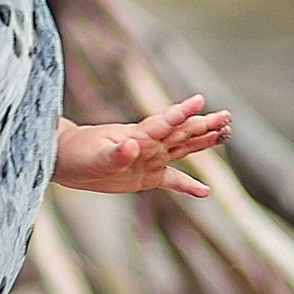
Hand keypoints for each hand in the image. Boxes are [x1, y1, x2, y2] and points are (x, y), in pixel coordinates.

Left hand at [55, 96, 230, 197]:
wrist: (65, 159)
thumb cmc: (78, 153)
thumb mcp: (95, 157)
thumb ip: (116, 153)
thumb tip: (134, 146)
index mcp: (138, 134)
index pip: (164, 122)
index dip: (181, 112)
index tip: (199, 100)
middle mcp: (149, 144)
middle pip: (182, 132)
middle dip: (203, 124)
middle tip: (227, 115)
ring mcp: (150, 159)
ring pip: (183, 149)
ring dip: (203, 142)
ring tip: (224, 134)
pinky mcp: (146, 176)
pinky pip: (173, 180)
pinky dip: (188, 186)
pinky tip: (206, 192)